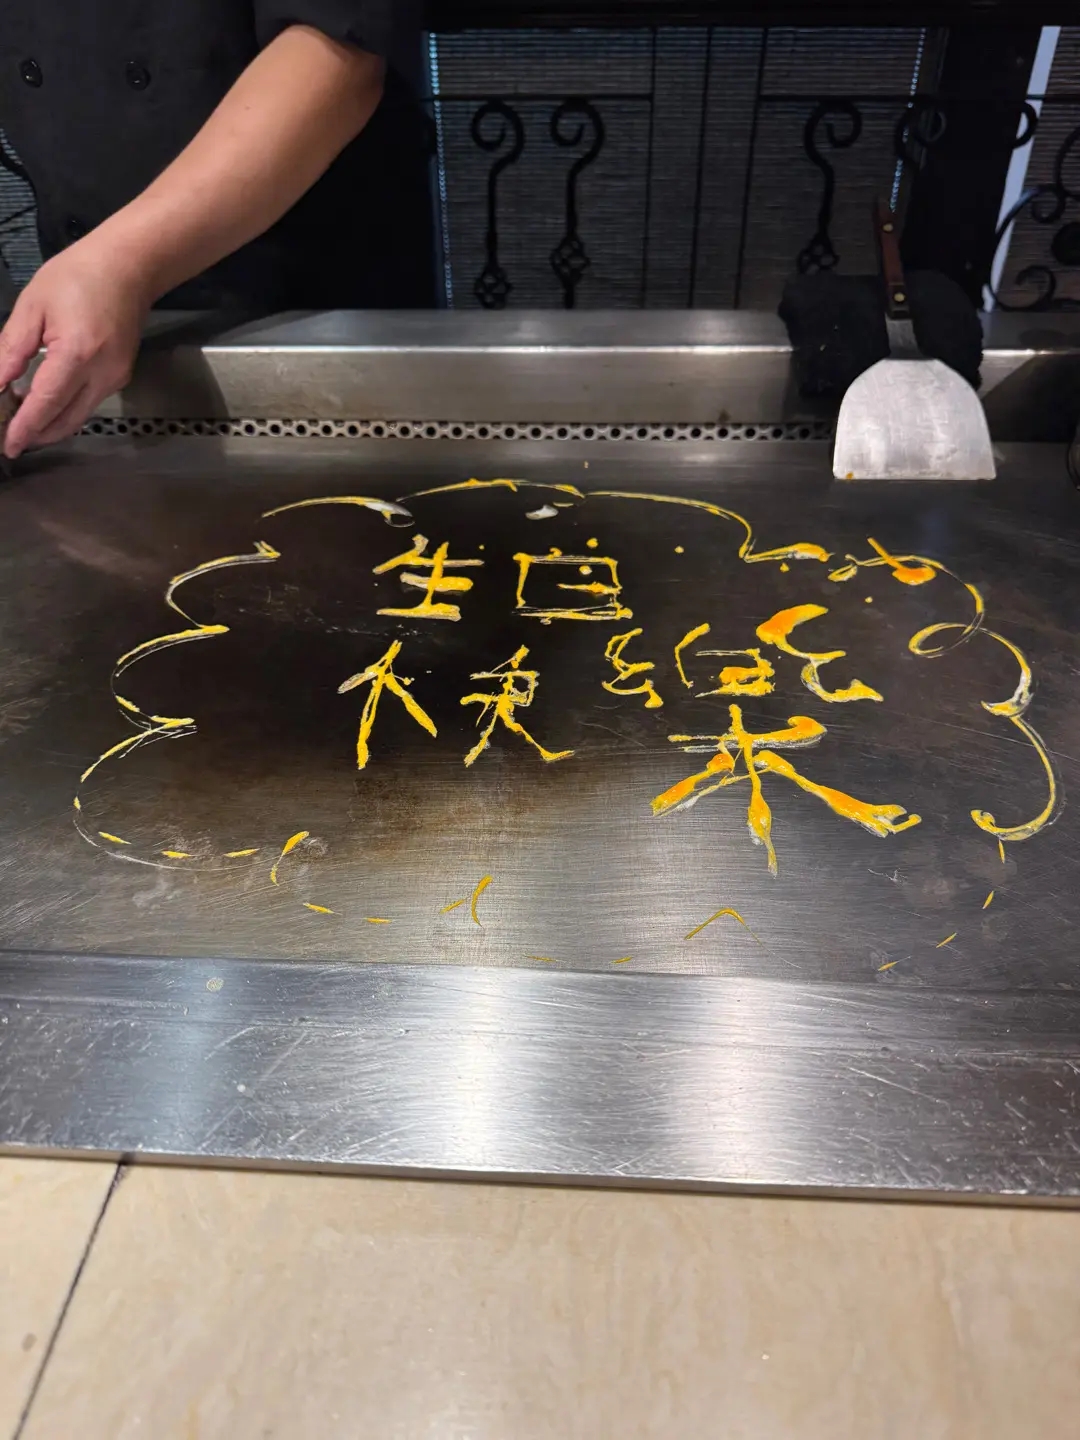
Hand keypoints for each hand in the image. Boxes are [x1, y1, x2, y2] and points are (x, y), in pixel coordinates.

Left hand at [0, 238, 148, 458]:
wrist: (128, 268)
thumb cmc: (77, 276)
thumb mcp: (33, 306)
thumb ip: (12, 349)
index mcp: (77, 353)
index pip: (46, 402)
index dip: (25, 426)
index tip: (8, 445)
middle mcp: (102, 374)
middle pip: (66, 420)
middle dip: (37, 434)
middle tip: (11, 440)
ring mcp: (116, 378)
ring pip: (79, 416)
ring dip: (51, 425)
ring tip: (23, 423)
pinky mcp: (120, 377)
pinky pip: (89, 403)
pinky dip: (66, 410)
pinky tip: (47, 402)